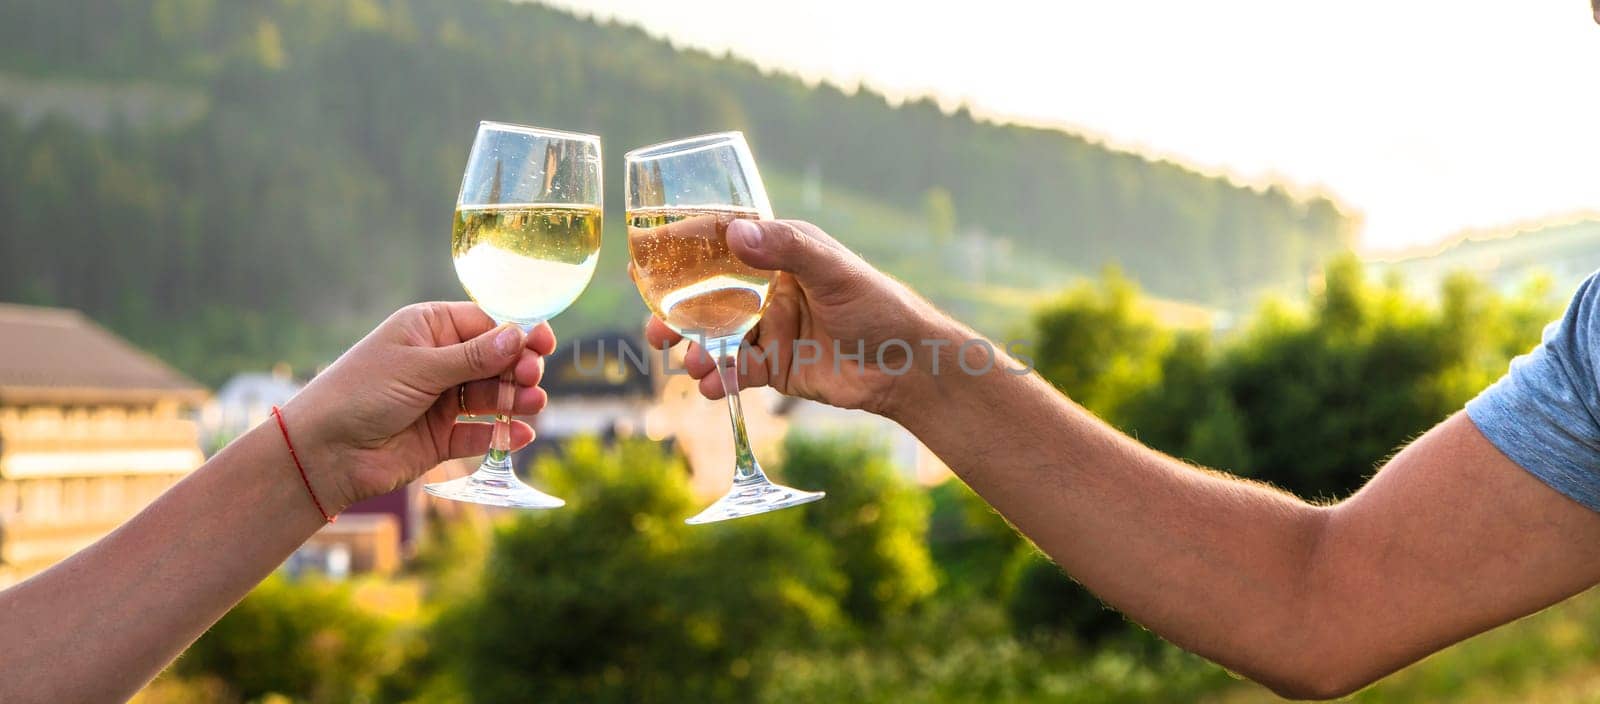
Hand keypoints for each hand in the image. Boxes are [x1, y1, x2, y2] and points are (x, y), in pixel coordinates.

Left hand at [282, 302, 555, 511]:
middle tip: (532, 378)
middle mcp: (438, 362)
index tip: (544, 341)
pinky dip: (501, 434)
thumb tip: (518, 335)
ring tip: (532, 405)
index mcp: (429, 330)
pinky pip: (480, 433)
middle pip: (495, 361)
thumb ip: (472, 357)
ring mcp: (441, 401)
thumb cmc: (361, 393)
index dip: (516, 333)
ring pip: (492, 397)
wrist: (324, 452)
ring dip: (515, 400)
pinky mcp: (441, 438)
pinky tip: (519, 434)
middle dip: (518, 368)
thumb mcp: (418, 367)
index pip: (485, 324)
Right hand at [646, 219, 952, 415]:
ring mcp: (770, 329)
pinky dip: (719, 380)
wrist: (908, 367)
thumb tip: (735, 234)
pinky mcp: (776, 366)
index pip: (723, 243)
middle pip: (707, 297)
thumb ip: (786, 250)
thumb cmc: (878, 306)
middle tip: (655, 330)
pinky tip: (712, 388)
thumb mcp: (833, 271)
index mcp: (781, 253)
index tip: (644, 257)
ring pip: (716, 338)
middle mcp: (769, 289)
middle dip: (675, 313)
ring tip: (689, 364)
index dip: (682, 249)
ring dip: (695, 351)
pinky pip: (736, 372)